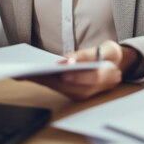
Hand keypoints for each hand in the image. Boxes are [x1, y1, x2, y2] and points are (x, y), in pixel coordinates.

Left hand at [26, 40, 140, 99]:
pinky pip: (59, 89)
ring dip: (45, 81)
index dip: (77, 74)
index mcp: (109, 77)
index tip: (62, 67)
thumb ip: (88, 55)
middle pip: (72, 87)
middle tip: (36, 71)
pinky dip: (46, 82)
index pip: (92, 78)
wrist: (114, 65)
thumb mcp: (108, 48)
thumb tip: (67, 60)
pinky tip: (34, 75)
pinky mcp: (75, 94)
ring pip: (63, 89)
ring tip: (29, 73)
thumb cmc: (109, 55)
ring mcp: (85, 95)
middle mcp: (96, 90)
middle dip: (52, 79)